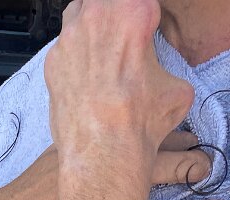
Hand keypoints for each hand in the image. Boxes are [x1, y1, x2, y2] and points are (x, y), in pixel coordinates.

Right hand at [0, 133, 221, 199]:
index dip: (174, 140)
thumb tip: (109, 139)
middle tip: (214, 167)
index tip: (198, 139)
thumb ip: (86, 152)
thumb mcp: (55, 160)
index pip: (143, 142)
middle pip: (156, 172)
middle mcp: (102, 186)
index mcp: (95, 160)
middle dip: (190, 168)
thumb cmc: (25, 195)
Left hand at [45, 0, 194, 162]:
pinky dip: (74, 54)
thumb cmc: (137, 125)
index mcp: (133, 13)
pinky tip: (85, 76)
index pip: (141, 2)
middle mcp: (97, 17)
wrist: (103, 154)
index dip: (146, 17)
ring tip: (103, 51)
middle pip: (107, 2)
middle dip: (116, 15)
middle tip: (124, 38)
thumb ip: (167, 69)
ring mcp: (70, 38)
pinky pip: (64, 46)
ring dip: (92, 25)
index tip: (147, 29)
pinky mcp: (52, 62)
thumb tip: (164, 77)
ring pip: (80, 12)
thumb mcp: (177, 90)